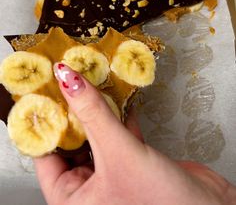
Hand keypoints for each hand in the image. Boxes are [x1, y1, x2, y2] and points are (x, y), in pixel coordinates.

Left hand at [34, 63, 235, 204]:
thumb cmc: (161, 203)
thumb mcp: (118, 153)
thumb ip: (93, 114)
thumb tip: (67, 79)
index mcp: (72, 200)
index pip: (46, 154)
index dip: (45, 121)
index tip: (45, 90)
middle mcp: (88, 189)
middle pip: (71, 141)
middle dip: (73, 110)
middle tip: (68, 80)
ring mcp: (110, 173)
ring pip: (96, 134)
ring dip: (98, 109)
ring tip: (90, 82)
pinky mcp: (132, 161)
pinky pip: (118, 133)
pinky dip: (119, 115)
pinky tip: (117, 97)